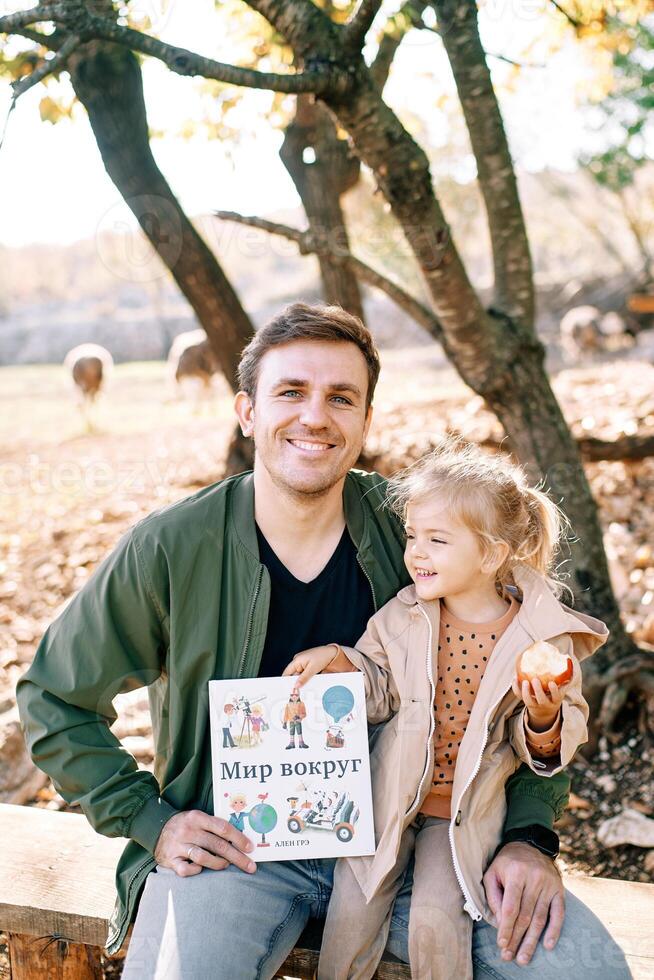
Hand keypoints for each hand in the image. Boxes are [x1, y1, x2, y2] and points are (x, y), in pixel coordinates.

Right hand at [153, 809, 256, 876]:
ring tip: (226, 865)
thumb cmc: (185, 825)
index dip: (238, 838)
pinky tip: (200, 868)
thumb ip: (214, 826)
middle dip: (237, 857)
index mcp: (197, 818)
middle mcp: (188, 831)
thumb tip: (240, 840)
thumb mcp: (198, 818)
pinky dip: (196, 871)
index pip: (223, 828)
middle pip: (217, 845)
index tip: (250, 848)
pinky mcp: (170, 859)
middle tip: (250, 866)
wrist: (156, 827)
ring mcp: (178, 845)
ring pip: (203, 858)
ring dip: (219, 864)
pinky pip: (186, 870)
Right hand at [282, 644, 341, 685]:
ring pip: (298, 675)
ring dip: (300, 681)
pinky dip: (305, 678)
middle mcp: (298, 661)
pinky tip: (307, 682)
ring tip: (303, 687)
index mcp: (296, 660)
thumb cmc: (322, 656)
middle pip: (292, 675)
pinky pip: (303, 674)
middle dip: (295, 683)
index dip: (286, 681)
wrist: (331, 653)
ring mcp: (302, 663)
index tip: (288, 689)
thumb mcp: (312, 669)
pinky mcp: (307, 665)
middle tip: (297, 691)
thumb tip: (296, 686)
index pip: (287, 673)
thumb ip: (303, 678)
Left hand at [483, 842, 563, 964]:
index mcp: (515, 873)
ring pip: (540, 918)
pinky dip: (555, 930)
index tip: (502, 944)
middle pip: (525, 916)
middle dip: (517, 939)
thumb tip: (500, 922)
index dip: (506, 928)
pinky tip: (548, 945)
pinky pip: (558, 913)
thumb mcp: (493, 872)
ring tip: (524, 958)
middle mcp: (534, 879)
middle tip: (510, 957)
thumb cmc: (507, 862)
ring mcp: (549, 885)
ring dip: (532, 941)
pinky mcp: (559, 890)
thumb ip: (493, 896)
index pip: (510, 907)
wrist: (531, 844)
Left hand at [512, 675, 564, 731]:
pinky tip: (515, 678)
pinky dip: (516, 688)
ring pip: (528, 700)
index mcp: (555, 700)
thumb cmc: (554, 696)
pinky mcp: (525, 702)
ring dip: (525, 691)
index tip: (552, 683)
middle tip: (535, 679)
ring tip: (524, 681)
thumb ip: (564, 679)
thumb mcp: (561, 690)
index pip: (556, 697)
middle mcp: (545, 704)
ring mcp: (534, 704)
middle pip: (541, 700)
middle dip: (538, 690)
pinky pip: (519, 696)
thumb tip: (569, 659)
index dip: (554, 691)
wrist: (545, 712)